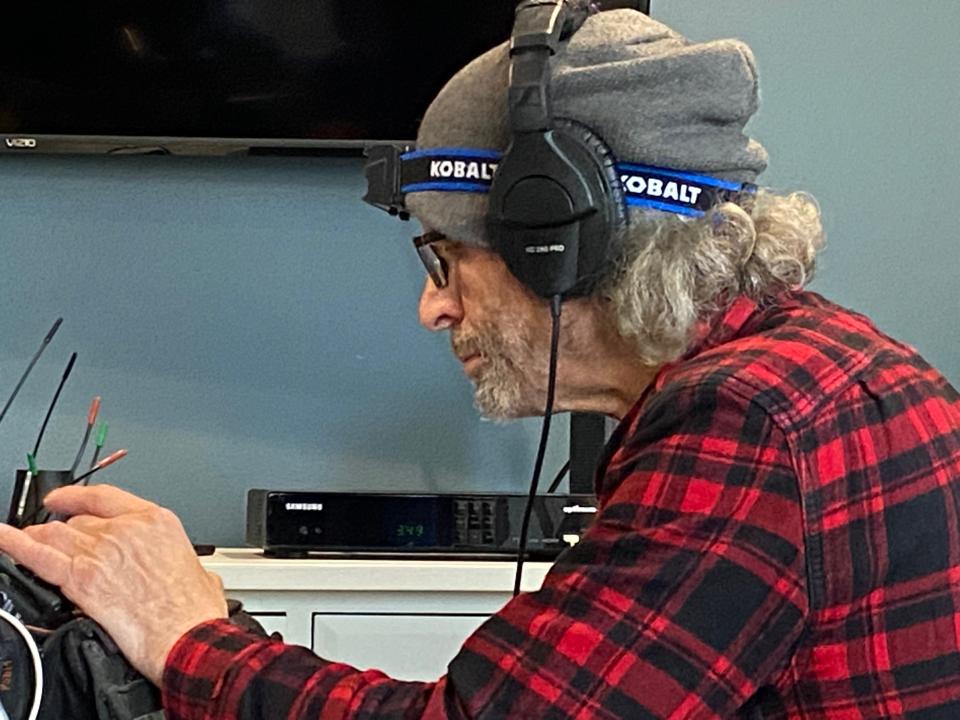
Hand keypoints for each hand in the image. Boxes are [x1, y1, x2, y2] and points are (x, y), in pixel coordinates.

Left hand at [0, 485, 227, 684]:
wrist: (186, 636)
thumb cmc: (194, 611)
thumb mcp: (200, 571)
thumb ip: (181, 561)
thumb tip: (181, 568)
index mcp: (156, 522)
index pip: (105, 498)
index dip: (77, 496)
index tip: (64, 499)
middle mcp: (125, 530)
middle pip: (78, 521)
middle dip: (64, 530)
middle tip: (54, 538)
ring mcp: (100, 552)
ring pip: (55, 535)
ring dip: (40, 538)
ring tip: (28, 540)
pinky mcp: (81, 580)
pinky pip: (38, 556)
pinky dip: (15, 546)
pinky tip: (4, 539)